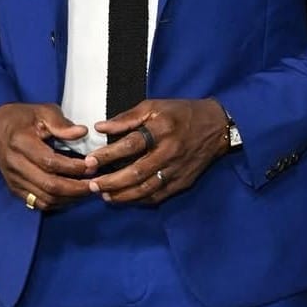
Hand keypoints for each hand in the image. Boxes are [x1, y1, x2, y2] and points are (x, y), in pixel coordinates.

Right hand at [0, 103, 95, 210]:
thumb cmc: (19, 118)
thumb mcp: (41, 111)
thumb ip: (61, 123)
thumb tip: (81, 132)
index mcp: (20, 143)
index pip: (50, 162)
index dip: (73, 166)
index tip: (91, 164)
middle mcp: (15, 164)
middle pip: (48, 185)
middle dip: (76, 188)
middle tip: (95, 184)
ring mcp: (14, 179)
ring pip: (45, 198)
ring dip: (69, 198)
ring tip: (87, 190)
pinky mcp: (15, 188)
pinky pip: (37, 203)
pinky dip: (57, 203)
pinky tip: (71, 195)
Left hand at [85, 98, 229, 204]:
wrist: (217, 127)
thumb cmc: (181, 113)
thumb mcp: (155, 106)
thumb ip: (127, 117)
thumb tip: (101, 127)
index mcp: (162, 129)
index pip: (131, 144)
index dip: (108, 154)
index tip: (90, 162)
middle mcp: (169, 152)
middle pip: (136, 172)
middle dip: (111, 181)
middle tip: (93, 185)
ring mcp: (177, 170)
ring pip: (146, 188)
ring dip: (123, 195)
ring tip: (104, 196)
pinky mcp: (182, 182)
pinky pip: (158, 196)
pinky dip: (140, 200)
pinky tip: (126, 199)